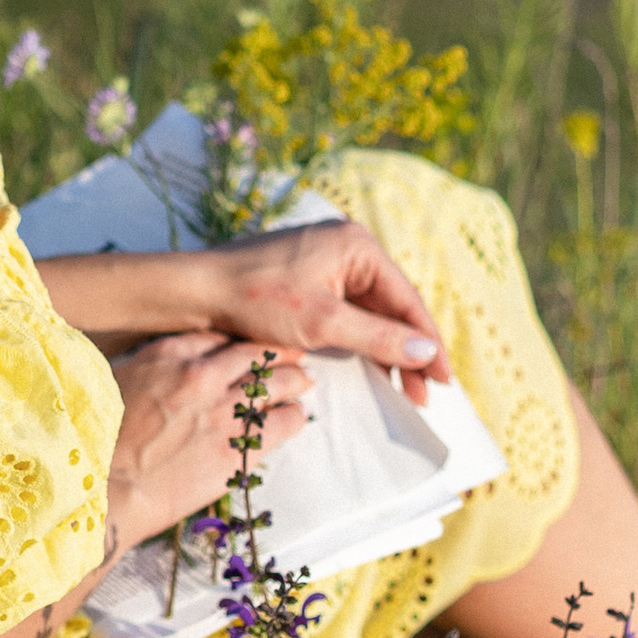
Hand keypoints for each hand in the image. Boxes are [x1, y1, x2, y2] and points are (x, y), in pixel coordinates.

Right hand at [105, 332, 313, 536]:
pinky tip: (297, 415)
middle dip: (278, 353)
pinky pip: (281, 423)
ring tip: (304, 381)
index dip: (241, 341)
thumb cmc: (104, 439)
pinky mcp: (238, 449)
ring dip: (294, 380)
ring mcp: (224, 412)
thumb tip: (169, 372)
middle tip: (293, 355)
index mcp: (170, 355)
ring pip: (276, 384)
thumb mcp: (121, 383)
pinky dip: (293, 416)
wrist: (108, 487)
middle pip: (255, 354)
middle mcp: (202, 376)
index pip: (220, 337)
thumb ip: (153, 369)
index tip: (251, 345)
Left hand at [190, 221, 447, 402]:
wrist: (194, 292)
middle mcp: (345, 246)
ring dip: (386, 348)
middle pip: (391, 305)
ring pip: (369, 311)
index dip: (429, 342)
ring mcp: (325, 260)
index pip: (407, 299)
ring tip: (402, 387)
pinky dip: (360, 339)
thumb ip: (379, 337)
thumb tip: (428, 352)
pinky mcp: (306, 278)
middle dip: (409, 350)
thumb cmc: (255, 298)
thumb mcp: (323, 323)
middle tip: (423, 393)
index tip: (444, 380)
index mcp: (356, 245)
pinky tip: (370, 366)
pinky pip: (346, 310)